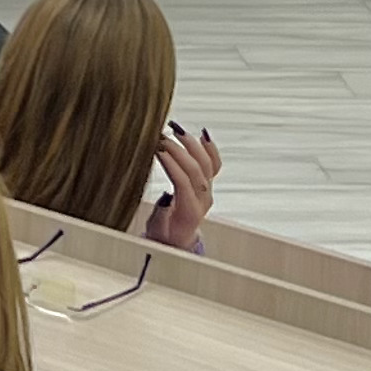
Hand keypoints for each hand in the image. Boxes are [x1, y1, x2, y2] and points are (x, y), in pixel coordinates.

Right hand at [142, 123, 218, 248]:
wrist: (177, 241)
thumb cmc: (164, 235)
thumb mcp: (157, 229)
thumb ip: (161, 214)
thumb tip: (164, 195)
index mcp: (190, 212)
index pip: (183, 182)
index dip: (171, 164)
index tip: (156, 149)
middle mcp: (203, 199)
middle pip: (195, 169)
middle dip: (177, 150)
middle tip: (160, 137)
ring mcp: (208, 191)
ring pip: (206, 163)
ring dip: (192, 144)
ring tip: (176, 129)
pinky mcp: (208, 185)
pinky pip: (214, 164)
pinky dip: (210, 148)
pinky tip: (202, 134)